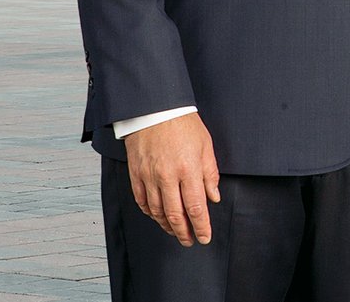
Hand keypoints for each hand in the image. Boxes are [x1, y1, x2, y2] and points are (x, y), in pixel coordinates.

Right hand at [123, 112, 220, 245]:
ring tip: (176, 231)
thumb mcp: (205, 144)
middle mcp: (167, 176)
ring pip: (158, 212)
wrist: (155, 108)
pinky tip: (158, 216)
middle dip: (184, 232)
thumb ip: (210, 173)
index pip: (196, 207)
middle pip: (175, 215)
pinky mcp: (136, 175)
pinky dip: (151, 213)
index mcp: (188, 168)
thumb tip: (213, 197)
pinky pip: (142, 202)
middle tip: (190, 240)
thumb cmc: (183, 123)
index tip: (205, 237)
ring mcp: (149, 177)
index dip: (201, 226)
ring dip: (167, 226)